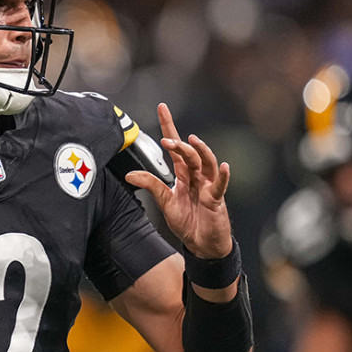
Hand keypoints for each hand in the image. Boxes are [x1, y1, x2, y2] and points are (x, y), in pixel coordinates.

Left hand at [125, 103, 232, 258]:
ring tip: (192, 141)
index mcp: (183, 174)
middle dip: (179, 144)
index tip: (162, 107)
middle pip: (190, 153)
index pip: (175, 147)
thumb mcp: (166, 203)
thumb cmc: (187, 222)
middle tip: (166, 139)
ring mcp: (208, 185)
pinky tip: (222, 166)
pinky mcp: (216, 199)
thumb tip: (129, 175)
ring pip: (206, 162)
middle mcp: (196, 176)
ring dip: (200, 151)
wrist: (202, 244)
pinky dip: (222, 175)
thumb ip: (152, 186)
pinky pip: (220, 185)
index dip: (169, 126)